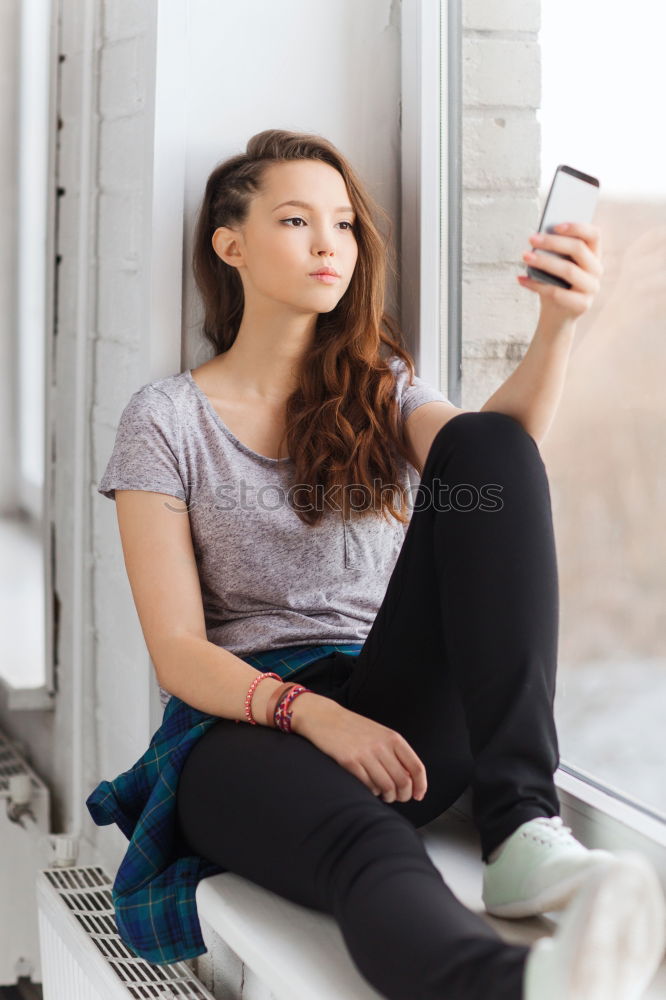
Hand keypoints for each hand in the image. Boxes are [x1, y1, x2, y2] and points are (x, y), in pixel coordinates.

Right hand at [292, 695, 427, 802]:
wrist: (325, 717)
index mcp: (393, 738)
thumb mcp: (380, 734)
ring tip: (383, 794)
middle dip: (403, 795)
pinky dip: (371, 791)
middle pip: (404, 781)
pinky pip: (368, 786)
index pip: (416, 767)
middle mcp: (382, 745)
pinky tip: (369, 786)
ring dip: (387, 796)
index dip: (420, 786)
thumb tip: (410, 780)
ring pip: (387, 787)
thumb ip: (395, 752)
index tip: (418, 795)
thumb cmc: (353, 728)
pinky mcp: (350, 761)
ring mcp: (365, 753)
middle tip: (397, 797)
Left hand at [518, 222, 603, 326]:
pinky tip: (520, 279)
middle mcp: (597, 271)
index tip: (555, 225)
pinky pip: (556, 292)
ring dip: (544, 261)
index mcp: (594, 256)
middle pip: (578, 249)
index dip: (577, 227)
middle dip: (552, 242)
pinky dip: (535, 285)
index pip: (594, 234)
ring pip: (568, 270)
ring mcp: (591, 289)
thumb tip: (540, 236)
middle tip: (532, 238)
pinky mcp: (582, 305)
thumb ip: (556, 252)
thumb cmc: (555, 285)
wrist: (556, 317)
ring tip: (525, 257)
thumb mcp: (557, 266)